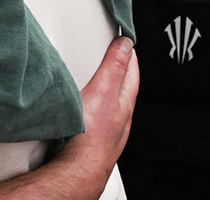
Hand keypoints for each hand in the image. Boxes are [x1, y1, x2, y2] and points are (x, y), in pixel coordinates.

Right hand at [0, 38, 138, 199]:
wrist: (77, 169)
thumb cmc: (91, 136)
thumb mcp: (106, 90)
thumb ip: (115, 66)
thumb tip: (126, 45)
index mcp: (124, 102)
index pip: (132, 71)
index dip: (129, 54)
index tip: (125, 41)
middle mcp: (118, 117)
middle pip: (122, 87)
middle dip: (117, 70)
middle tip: (112, 55)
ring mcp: (105, 129)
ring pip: (108, 103)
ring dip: (103, 88)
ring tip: (95, 78)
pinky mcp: (89, 138)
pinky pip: (94, 116)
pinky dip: (90, 106)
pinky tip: (79, 107)